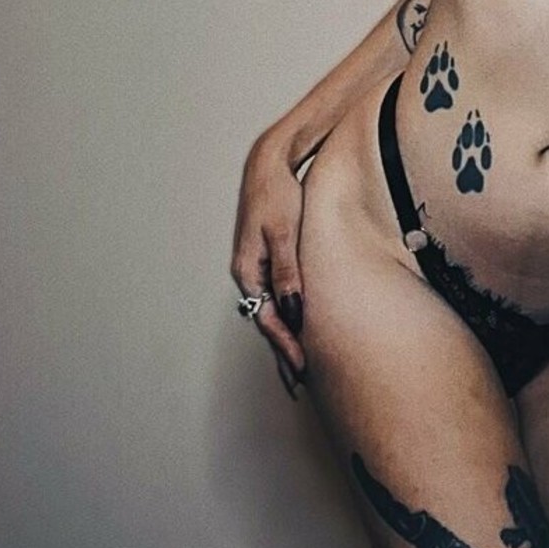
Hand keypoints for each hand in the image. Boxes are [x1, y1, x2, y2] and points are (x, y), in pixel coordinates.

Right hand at [231, 131, 307, 398]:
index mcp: (248, 270)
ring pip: (268, 310)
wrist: (268, 163)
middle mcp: (246, 272)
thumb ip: (288, 274)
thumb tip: (292, 313)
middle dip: (281, 352)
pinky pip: (271, 295)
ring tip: (295, 366)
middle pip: (265, 321)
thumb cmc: (279, 194)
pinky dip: (282, 315)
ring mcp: (253, 266)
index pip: (268, 320)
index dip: (286, 347)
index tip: (302, 371)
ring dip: (281, 337)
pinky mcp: (263, 257)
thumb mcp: (285, 233)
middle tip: (298, 384)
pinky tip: (292, 325)